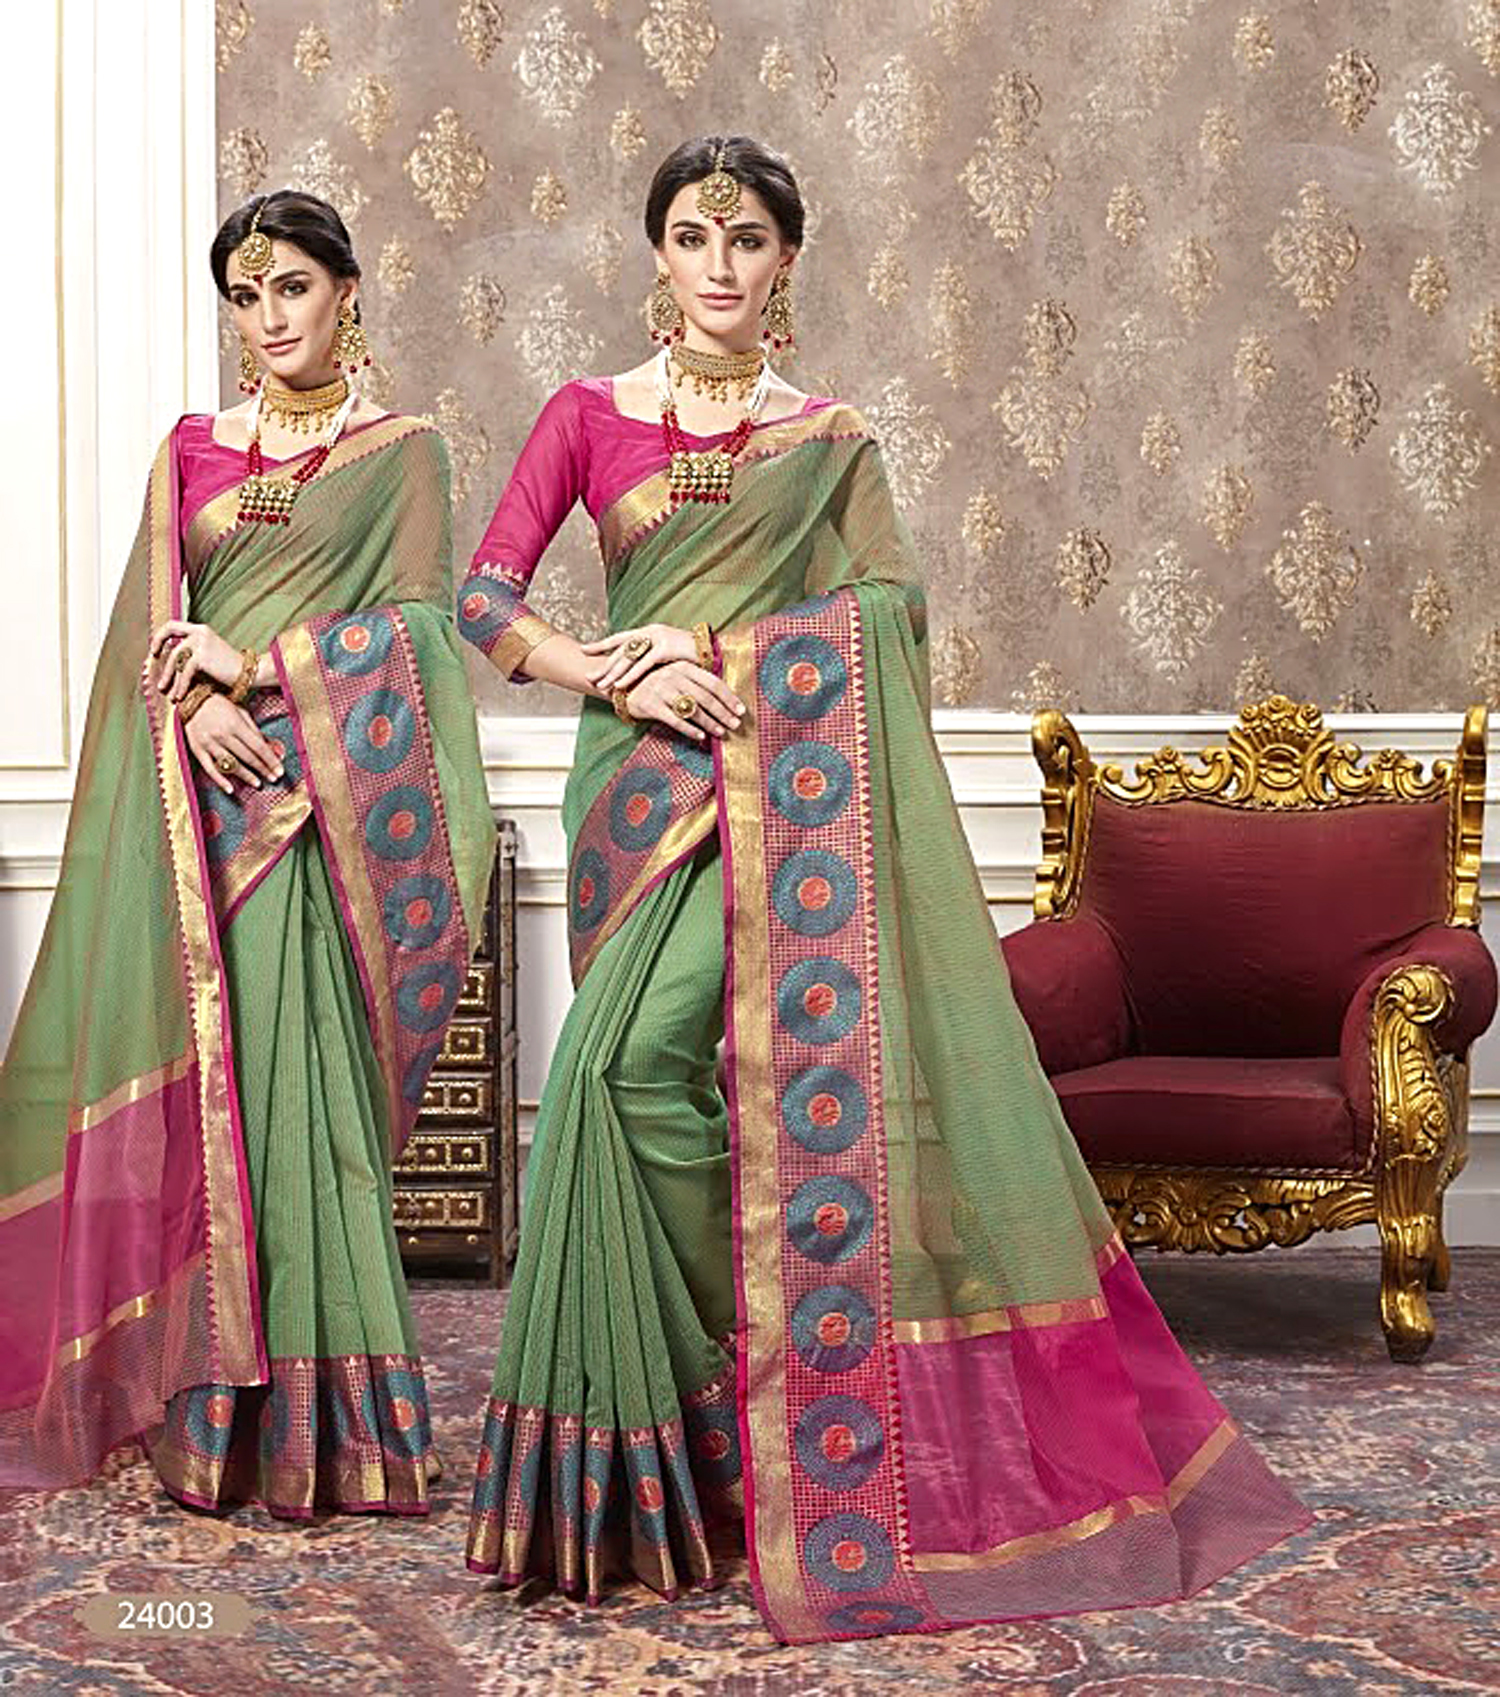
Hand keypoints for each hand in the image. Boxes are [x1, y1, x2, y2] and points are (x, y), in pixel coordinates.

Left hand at [148, 620, 243, 702]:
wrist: (249, 672)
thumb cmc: (230, 668)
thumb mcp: (210, 654)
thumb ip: (193, 653)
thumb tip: (172, 664)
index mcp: (200, 630)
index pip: (172, 626)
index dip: (159, 637)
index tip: (154, 652)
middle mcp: (199, 632)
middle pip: (171, 646)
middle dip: (162, 665)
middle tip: (159, 681)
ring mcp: (201, 643)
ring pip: (176, 660)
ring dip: (170, 678)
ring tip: (167, 694)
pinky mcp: (202, 656)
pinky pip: (185, 672)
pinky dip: (181, 686)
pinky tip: (179, 696)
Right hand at [184, 695, 284, 794]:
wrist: (191, 700)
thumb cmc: (220, 706)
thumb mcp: (241, 712)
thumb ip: (256, 731)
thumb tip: (273, 748)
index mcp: (235, 724)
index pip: (258, 746)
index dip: (270, 760)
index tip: (280, 771)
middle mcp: (222, 735)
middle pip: (247, 757)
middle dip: (263, 769)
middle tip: (274, 779)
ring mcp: (209, 744)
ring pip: (231, 764)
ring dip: (246, 776)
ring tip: (258, 784)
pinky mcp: (197, 750)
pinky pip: (210, 769)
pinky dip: (220, 781)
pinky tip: (231, 789)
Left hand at [583, 623, 697, 695]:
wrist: (717, 649)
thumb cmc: (694, 656)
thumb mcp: (670, 656)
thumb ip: (654, 659)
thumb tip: (640, 670)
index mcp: (650, 632)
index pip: (621, 638)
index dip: (602, 644)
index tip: (584, 649)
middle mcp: (651, 632)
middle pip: (621, 650)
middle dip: (603, 664)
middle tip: (588, 677)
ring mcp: (659, 638)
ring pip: (629, 657)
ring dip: (613, 673)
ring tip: (600, 685)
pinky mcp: (667, 648)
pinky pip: (644, 664)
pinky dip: (630, 675)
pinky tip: (619, 685)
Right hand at [624, 659, 744, 740]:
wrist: (622, 686)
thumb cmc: (655, 684)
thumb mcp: (675, 676)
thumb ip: (695, 684)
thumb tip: (724, 702)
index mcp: (683, 667)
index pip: (712, 682)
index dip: (729, 697)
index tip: (741, 710)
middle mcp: (673, 675)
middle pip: (706, 697)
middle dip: (723, 712)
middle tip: (735, 724)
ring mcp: (662, 690)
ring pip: (693, 709)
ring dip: (710, 722)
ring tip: (721, 732)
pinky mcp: (651, 705)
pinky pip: (676, 720)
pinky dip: (690, 729)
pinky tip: (701, 736)